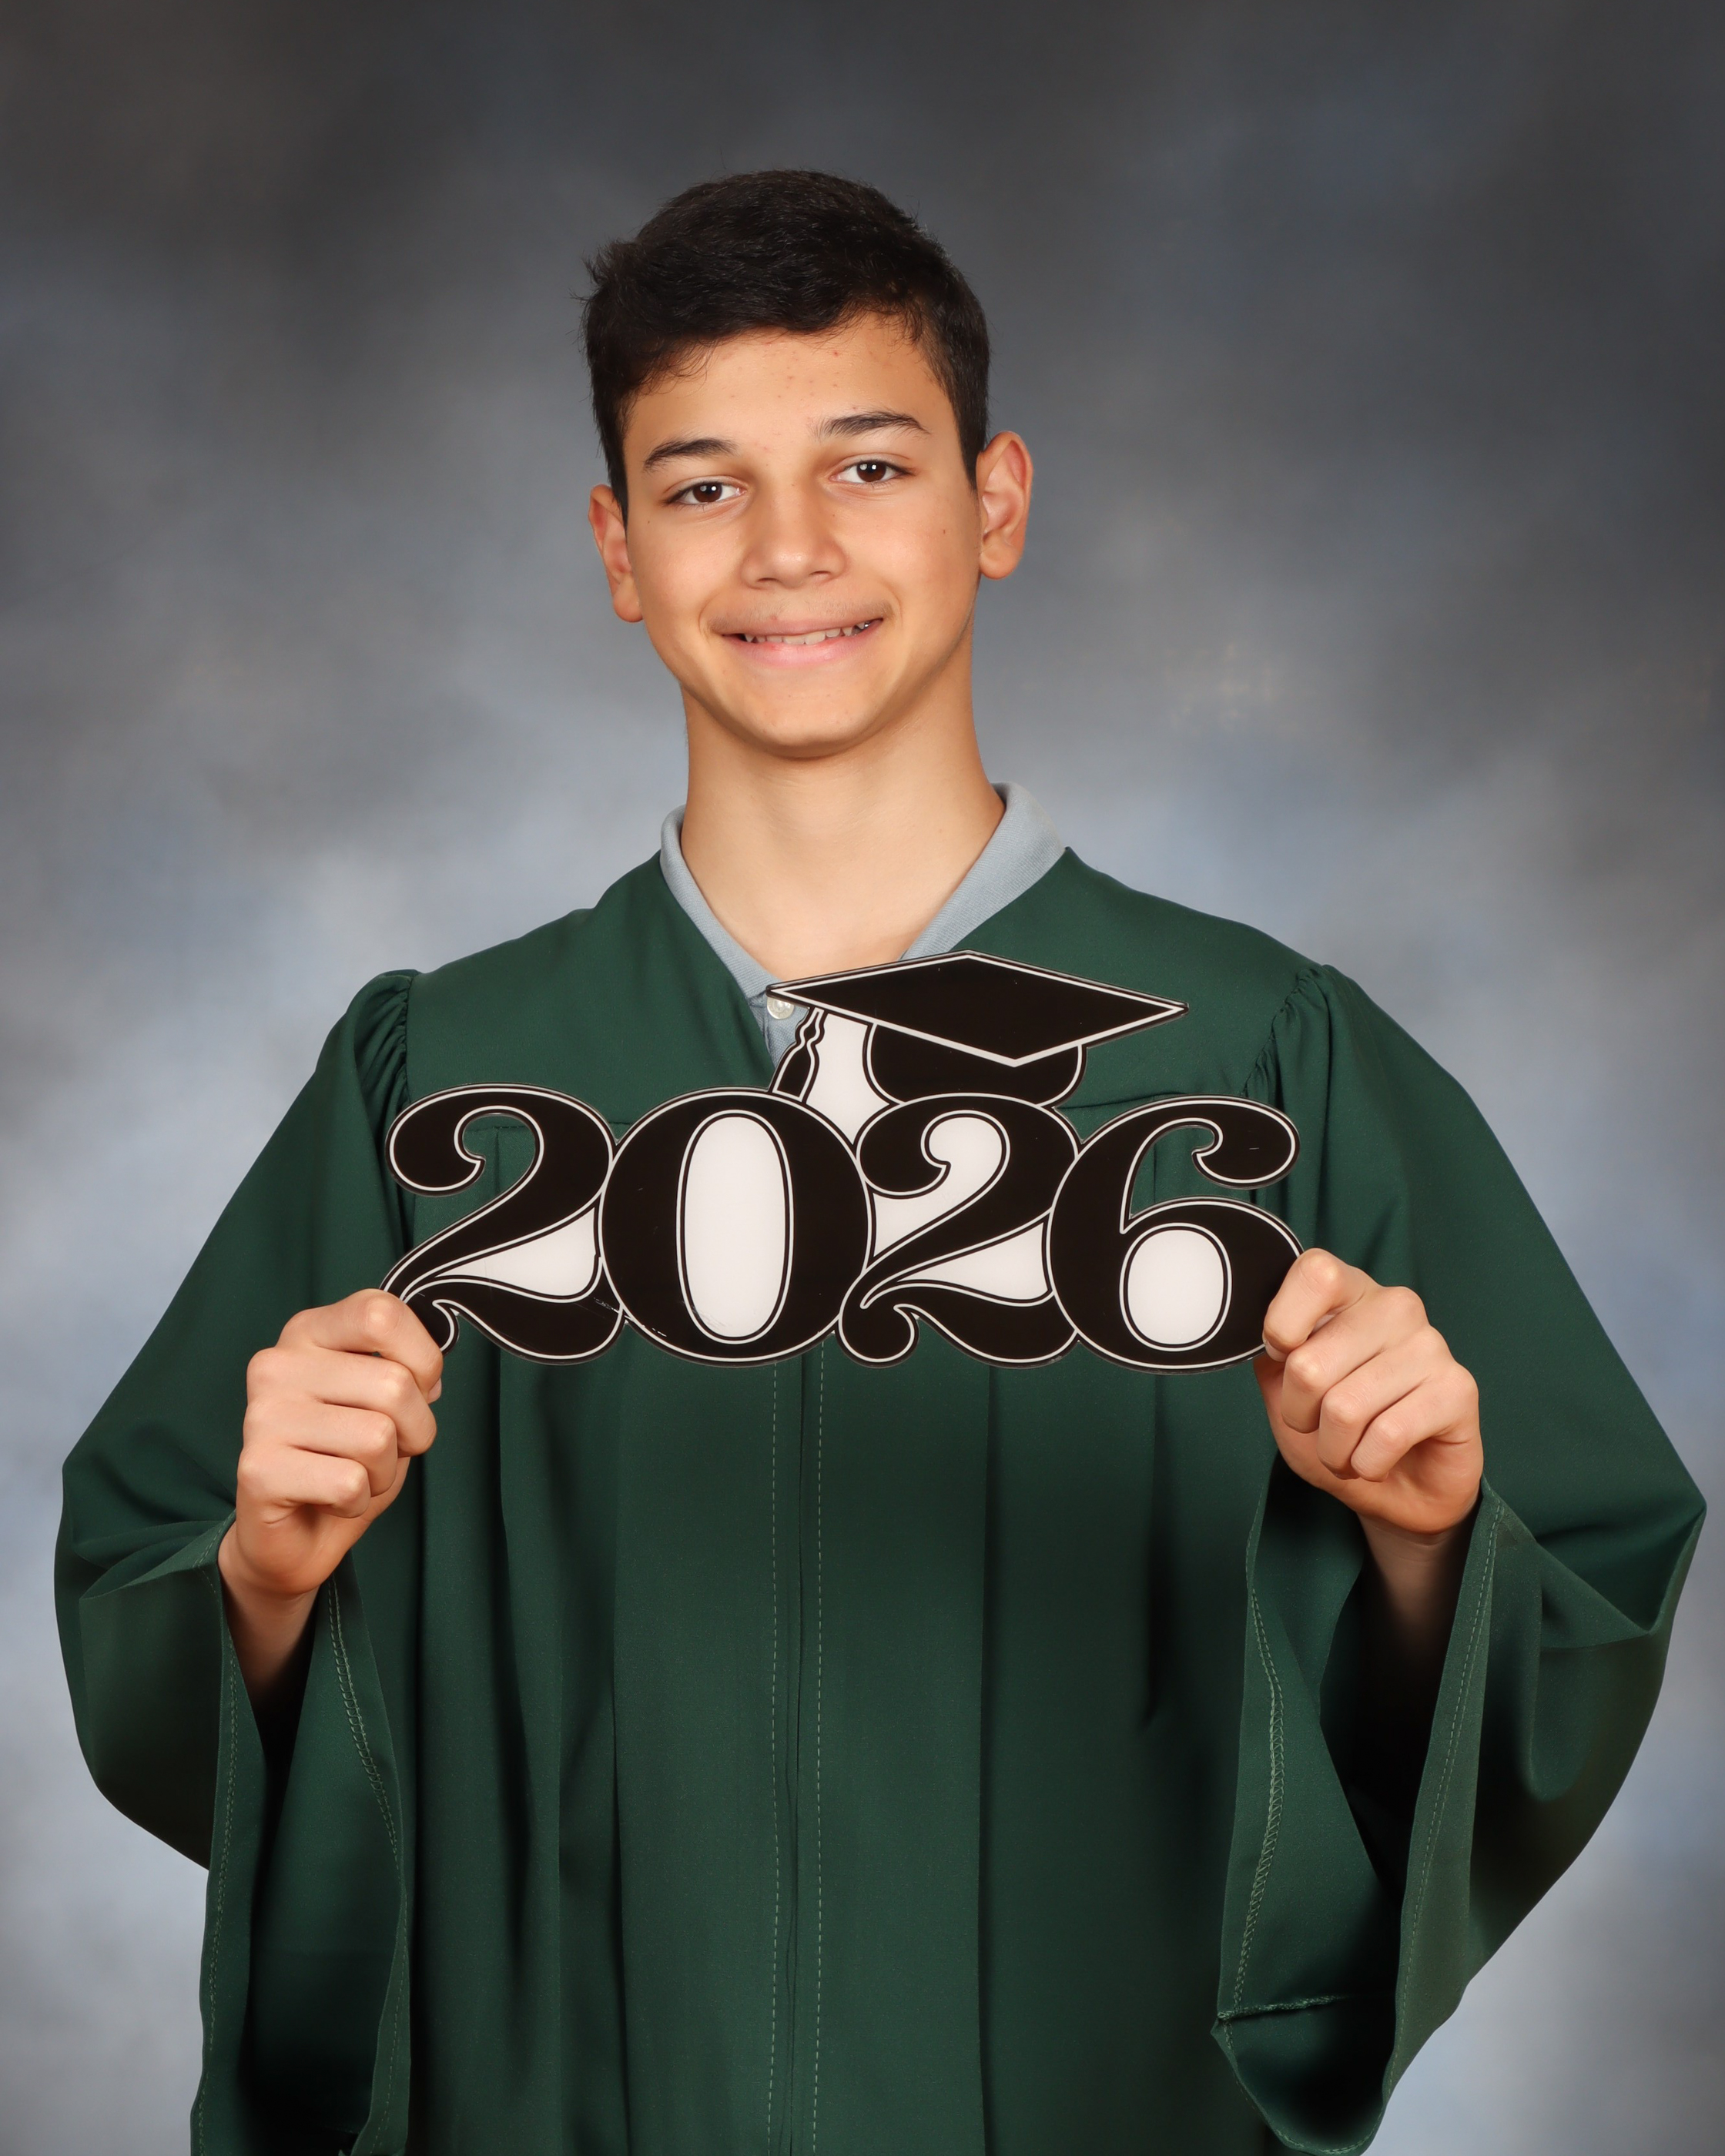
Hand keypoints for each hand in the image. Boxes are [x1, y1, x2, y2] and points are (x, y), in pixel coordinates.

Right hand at [218, 1290, 441, 1700]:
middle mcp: (277, 1364)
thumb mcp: (387, 1405)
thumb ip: (408, 1373)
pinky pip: (350, 1482)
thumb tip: (429, 1376)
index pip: (380, 1312)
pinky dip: (359, 1500)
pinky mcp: (258, 1469)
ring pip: (377, 1436)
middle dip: (413, 1430)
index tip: (418, 1388)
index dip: (422, 1357)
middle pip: (393, 1383)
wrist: (292, 1537)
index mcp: (309, 1333)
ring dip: (384, 1471)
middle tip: (383, 1451)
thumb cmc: (343, 1460)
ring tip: (354, 1474)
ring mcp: (262, 1415)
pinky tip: (332, 1500)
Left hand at [1254, 1250, 1481, 1538]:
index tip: (1284, 1358)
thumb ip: (1271, 1355)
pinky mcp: (1458, 1389)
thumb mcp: (1285, 1391)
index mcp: (1352, 1292)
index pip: (1315, 1273)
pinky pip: (1387, 1435)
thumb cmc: (1340, 1432)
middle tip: (1319, 1426)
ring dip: (1333, 1448)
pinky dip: (1366, 1463)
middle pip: (1310, 1363)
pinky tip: (1376, 1460)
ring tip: (1347, 1449)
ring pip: (1344, 1407)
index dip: (1282, 1326)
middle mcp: (1395, 1308)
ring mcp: (1431, 1345)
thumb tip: (1260, 1337)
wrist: (1399, 1488)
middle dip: (1299, 1415)